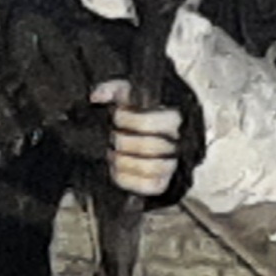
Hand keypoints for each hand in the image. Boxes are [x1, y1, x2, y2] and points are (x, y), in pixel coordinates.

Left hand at [93, 81, 180, 198]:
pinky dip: (127, 179)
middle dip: (123, 142)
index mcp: (174, 117)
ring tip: (112, 153)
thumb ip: (113, 89)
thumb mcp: (128, 94)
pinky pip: (149, 186)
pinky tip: (115, 168)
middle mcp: (179, 142)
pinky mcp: (164, 182)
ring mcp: (173, 164)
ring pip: (150, 168)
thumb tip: (97, 97)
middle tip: (112, 137)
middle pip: (149, 146)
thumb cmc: (138, 112)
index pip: (150, 122)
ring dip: (123, 161)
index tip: (116, 116)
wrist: (148, 134)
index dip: (127, 119)